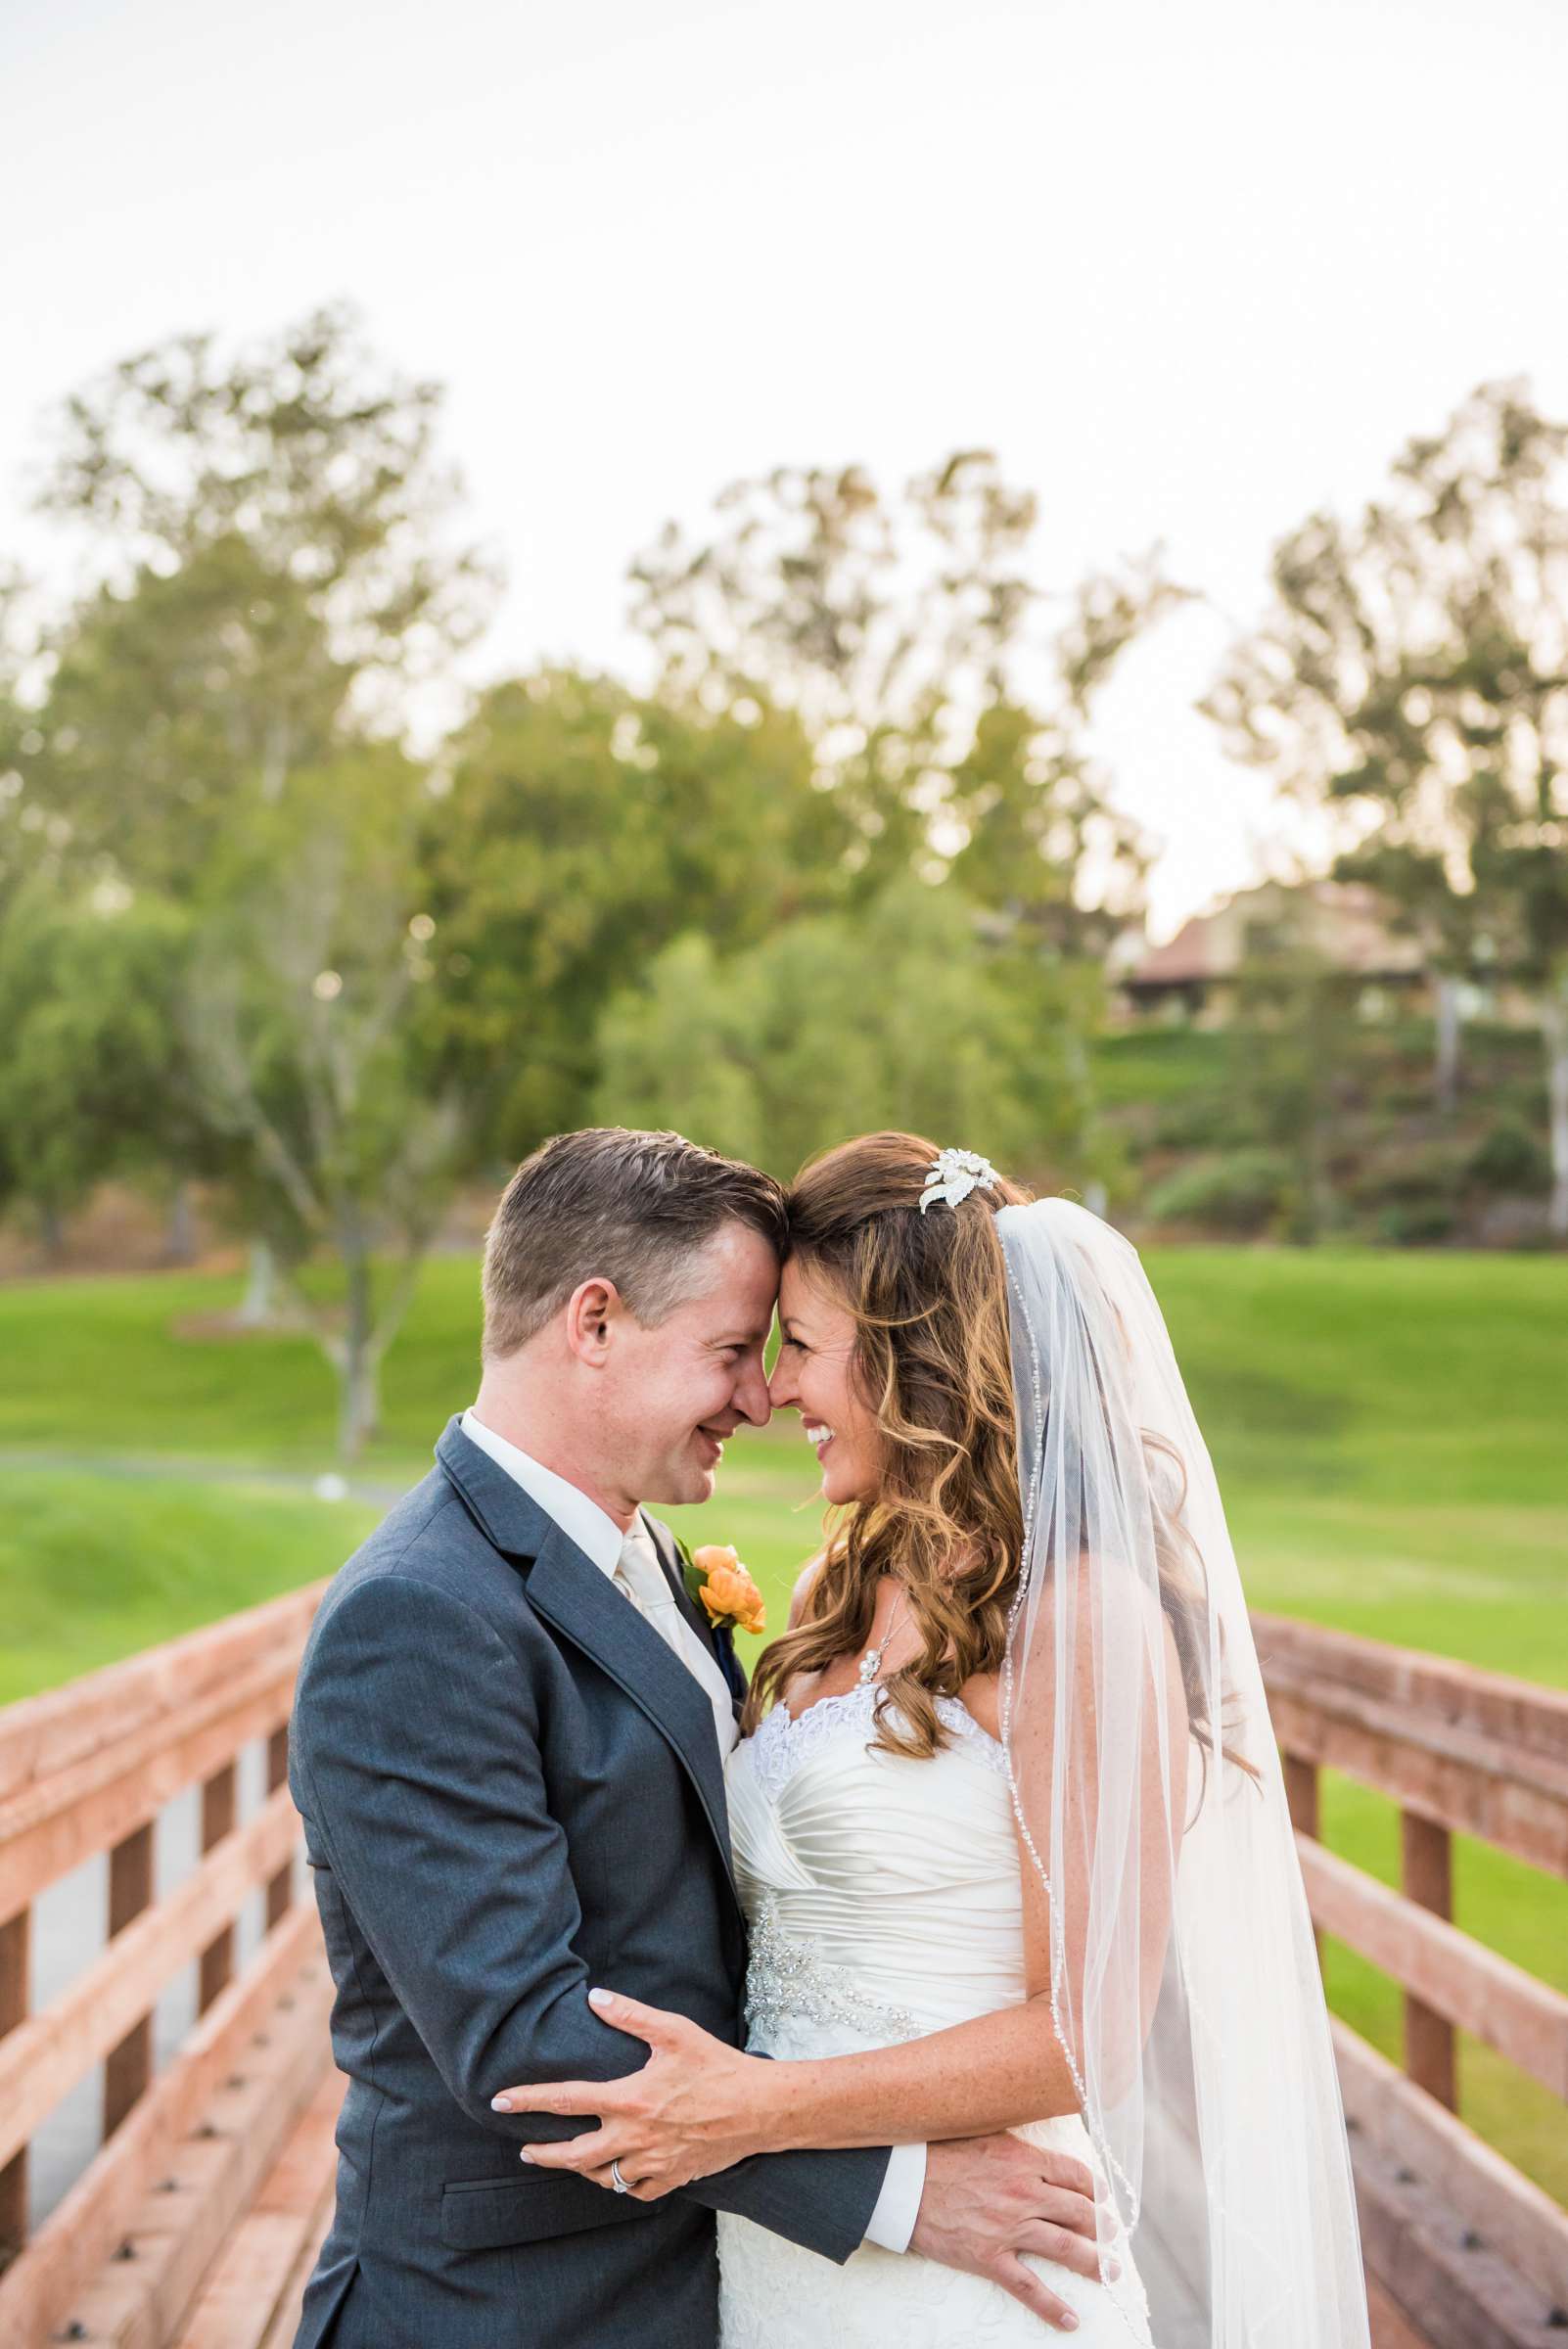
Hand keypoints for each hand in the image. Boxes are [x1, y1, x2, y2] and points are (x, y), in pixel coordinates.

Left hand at [491, 1988, 768, 2198]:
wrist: (759, 2109)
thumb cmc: (716, 2066)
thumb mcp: (674, 2031)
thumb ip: (631, 2016)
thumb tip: (596, 1997)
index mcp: (629, 2098)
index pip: (566, 2100)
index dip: (528, 2100)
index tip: (501, 2101)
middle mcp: (634, 2136)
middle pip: (573, 2155)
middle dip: (543, 2154)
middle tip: (525, 2151)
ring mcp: (652, 2163)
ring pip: (601, 2177)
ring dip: (580, 2169)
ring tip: (569, 2158)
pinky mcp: (671, 2179)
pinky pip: (634, 2191)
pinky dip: (620, 2184)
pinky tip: (616, 2173)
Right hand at [909, 2135, 1110, 2332]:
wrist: (903, 2181)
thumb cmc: (940, 2153)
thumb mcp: (985, 2135)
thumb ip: (1017, 2146)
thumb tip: (1041, 2153)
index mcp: (1023, 2160)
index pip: (1076, 2175)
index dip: (1096, 2190)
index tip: (1104, 2200)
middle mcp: (1023, 2193)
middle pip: (1078, 2212)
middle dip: (1102, 2227)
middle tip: (1113, 2237)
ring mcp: (1008, 2228)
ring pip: (1064, 2248)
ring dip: (1094, 2262)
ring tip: (1110, 2273)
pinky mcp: (989, 2258)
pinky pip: (1028, 2288)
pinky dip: (1052, 2307)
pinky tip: (1071, 2320)